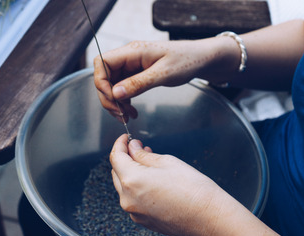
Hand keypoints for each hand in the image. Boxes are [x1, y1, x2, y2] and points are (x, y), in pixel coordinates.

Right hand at [94, 39, 236, 122]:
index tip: (113, 100)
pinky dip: (124, 101)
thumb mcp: (163, 74)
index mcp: (132, 51)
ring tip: (128, 116)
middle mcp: (129, 57)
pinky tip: (132, 112)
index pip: (102, 62)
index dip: (101, 82)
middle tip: (121, 115)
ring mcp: (132, 66)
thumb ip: (138, 83)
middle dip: (109, 98)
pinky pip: (123, 88)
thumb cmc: (187, 61)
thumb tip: (115, 93)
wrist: (202, 60)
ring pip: (112, 85)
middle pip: (104, 76)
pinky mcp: (137, 74)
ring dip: (116, 103)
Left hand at [109, 134, 227, 235]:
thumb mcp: (168, 162)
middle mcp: (128, 199)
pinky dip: (137, 188)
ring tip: (149, 163)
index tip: (126, 139)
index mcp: (132, 181)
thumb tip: (133, 148)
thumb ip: (144, 155)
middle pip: (117, 173)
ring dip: (131, 174)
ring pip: (124, 188)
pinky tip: (153, 181)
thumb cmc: (193, 190)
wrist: (209, 219)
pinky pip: (134, 200)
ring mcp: (134, 213)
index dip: (120, 145)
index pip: (116, 158)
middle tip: (139, 148)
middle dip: (125, 159)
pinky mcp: (143, 221)